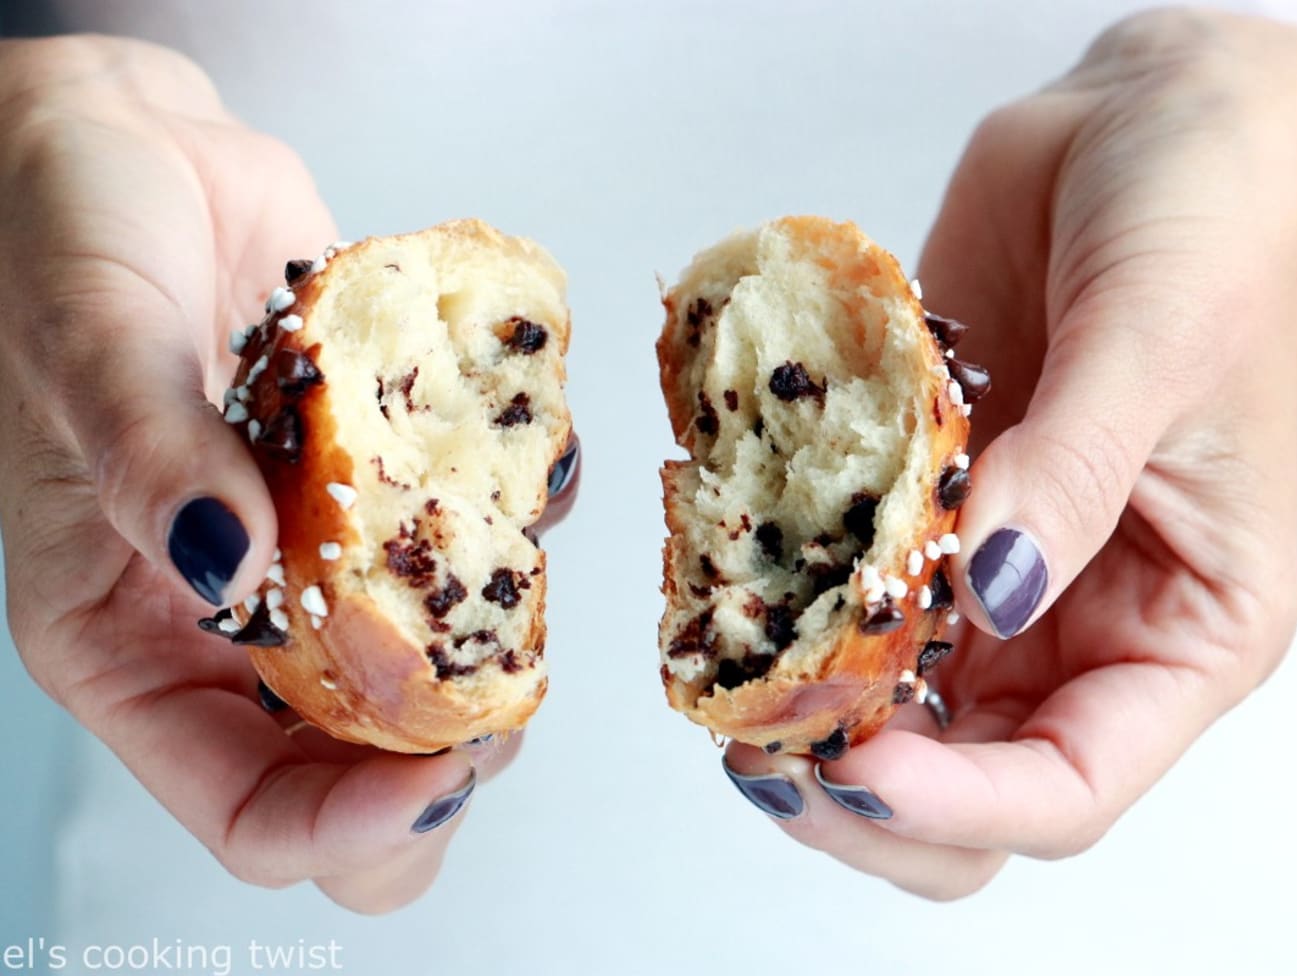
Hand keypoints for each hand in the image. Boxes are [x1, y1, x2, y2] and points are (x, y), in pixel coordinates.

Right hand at [0, 35, 523, 912]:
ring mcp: (318, 553)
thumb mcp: (83, 346)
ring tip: (513, 554)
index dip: (353, 827)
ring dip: (501, 635)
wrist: (124, 148)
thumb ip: (153, 461)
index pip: (252, 812)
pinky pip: (474, 534)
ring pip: (438, 666)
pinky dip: (520, 514)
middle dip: (448, 754)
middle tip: (506, 690)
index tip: (444, 778)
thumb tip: (226, 566)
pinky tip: (522, 463)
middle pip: (363, 765)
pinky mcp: (378, 480)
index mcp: (131, 645)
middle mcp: (235, 621)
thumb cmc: (55, 241)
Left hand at [722, 8, 1296, 897]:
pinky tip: (730, 579)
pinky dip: (784, 596)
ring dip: (802, 706)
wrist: (1146, 122)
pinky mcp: (920, 496)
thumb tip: (991, 588)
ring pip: (890, 699)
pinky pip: (844, 580)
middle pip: (964, 774)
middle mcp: (1079, 614)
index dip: (959, 804)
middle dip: (860, 791)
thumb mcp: (1164, 342)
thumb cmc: (1222, 215)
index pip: (1068, 785)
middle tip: (763, 746)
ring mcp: (988, 562)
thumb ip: (1074, 473)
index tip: (856, 767)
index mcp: (1184, 622)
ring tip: (726, 676)